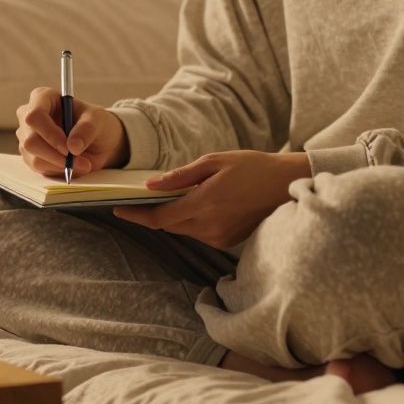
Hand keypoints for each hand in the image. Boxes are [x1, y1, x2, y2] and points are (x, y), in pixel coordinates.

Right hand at [16, 86, 128, 178]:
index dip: (50, 134)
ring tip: (83, 163)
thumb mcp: (97, 120)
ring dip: (60, 164)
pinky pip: (38, 168)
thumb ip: (86, 129)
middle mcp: (29, 116)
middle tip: (79, 161)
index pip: (34, 115)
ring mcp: (27, 137)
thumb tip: (73, 146)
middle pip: (31, 140)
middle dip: (56, 155)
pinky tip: (71, 164)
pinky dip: (58, 170)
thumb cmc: (94, 123)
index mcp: (43, 98)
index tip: (69, 148)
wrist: (96, 141)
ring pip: (34, 157)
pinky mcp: (30, 155)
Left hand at [113, 150, 310, 248]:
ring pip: (182, 229)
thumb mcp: (214, 162)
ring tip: (161, 200)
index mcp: (204, 204)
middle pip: (168, 225)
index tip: (118, 209)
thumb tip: (151, 186)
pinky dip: (189, 220)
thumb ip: (180, 176)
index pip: (160, 217)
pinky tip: (190, 205)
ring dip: (170, 216)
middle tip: (134, 201)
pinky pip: (198, 232)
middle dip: (149, 215)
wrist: (285, 184)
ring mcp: (219, 237)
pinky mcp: (227, 241)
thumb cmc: (251, 166)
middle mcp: (210, 226)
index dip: (136, 215)